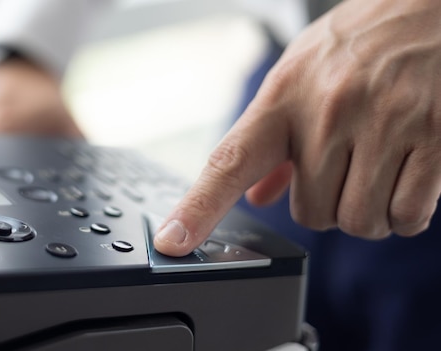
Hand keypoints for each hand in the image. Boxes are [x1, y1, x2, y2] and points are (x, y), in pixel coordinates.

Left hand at [154, 0, 440, 255]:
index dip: (198, 209)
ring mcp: (383, 122)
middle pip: (311, 214)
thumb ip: (275, 140)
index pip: (230, 162)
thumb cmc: (356, 43)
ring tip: (376, 174)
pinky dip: (404, 214)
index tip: (172, 241)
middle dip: (326, 206)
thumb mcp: (299, 76)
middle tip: (344, 170)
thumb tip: (256, 196)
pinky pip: (408, 215)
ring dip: (367, 214)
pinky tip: (406, 180)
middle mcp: (327, 111)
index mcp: (283, 97)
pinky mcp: (434, 135)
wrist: (425, 3)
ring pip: (359, 221)